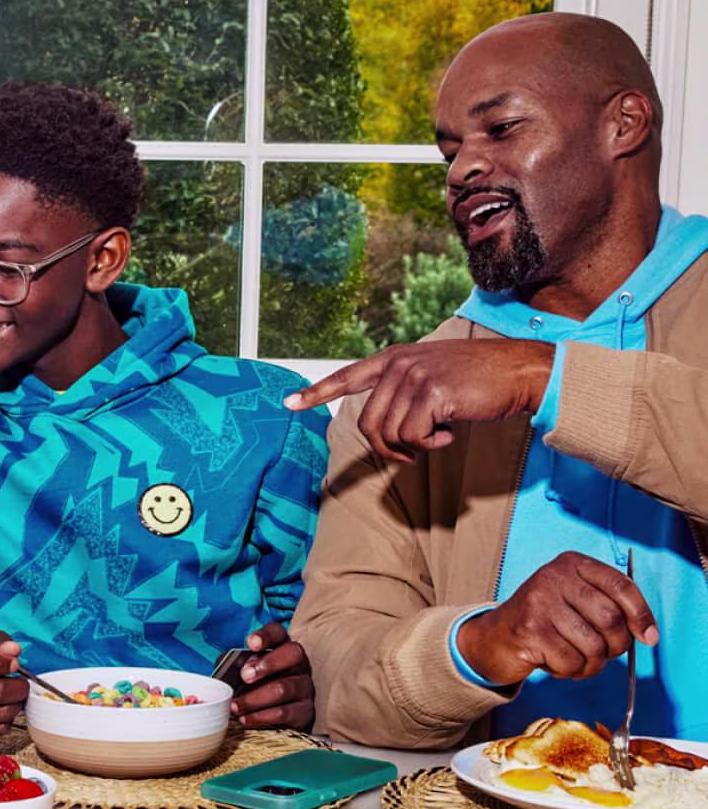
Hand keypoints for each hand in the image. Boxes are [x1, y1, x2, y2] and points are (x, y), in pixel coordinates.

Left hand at [228, 622, 314, 729]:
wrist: (273, 716)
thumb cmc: (254, 686)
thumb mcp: (243, 671)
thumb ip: (233, 665)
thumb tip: (223, 668)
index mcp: (282, 647)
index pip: (278, 633)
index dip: (266, 635)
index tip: (251, 644)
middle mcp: (299, 663)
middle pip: (293, 653)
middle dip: (268, 664)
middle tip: (245, 676)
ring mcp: (305, 687)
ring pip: (284, 688)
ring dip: (255, 698)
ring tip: (235, 706)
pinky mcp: (305, 711)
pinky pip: (284, 713)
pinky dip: (261, 717)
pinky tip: (245, 718)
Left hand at [283, 339, 554, 461]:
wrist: (519, 372)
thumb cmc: (478, 383)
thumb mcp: (432, 378)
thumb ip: (402, 392)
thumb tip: (381, 427)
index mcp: (394, 359)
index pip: (347, 376)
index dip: (317, 393)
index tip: (288, 404)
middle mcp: (398, 364)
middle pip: (368, 424)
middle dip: (389, 448)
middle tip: (416, 450)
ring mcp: (413, 376)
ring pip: (388, 434)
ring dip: (413, 447)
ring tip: (438, 435)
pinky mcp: (431, 393)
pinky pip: (412, 437)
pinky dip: (431, 445)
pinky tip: (450, 432)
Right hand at [456, 551, 658, 684]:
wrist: (494, 637)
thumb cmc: (545, 622)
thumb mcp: (575, 601)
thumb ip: (609, 606)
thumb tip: (648, 633)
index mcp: (571, 564)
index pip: (621, 585)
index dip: (641, 614)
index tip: (649, 637)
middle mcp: (554, 576)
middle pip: (611, 618)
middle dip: (616, 646)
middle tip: (605, 654)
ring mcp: (539, 601)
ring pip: (593, 645)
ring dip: (592, 664)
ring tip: (577, 661)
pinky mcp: (529, 629)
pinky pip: (571, 661)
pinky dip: (570, 671)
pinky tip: (555, 663)